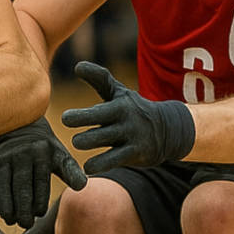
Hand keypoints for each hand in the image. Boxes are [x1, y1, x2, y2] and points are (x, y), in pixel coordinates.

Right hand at [0, 117, 86, 227]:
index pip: (39, 181)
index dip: (38, 200)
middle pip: (20, 185)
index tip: (40, 214)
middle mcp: (20, 154)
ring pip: (1, 184)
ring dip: (5, 205)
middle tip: (25, 224)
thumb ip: (71, 171)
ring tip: (10, 220)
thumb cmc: (46, 150)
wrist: (21, 128)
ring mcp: (3, 159)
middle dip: (21, 207)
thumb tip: (81, 186)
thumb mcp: (61, 156)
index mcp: (40, 153)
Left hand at [62, 61, 194, 174]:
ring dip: (90, 149)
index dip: (80, 116)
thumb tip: (77, 65)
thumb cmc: (132, 108)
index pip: (98, 111)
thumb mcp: (118, 92)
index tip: (65, 119)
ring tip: (79, 147)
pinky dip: (98, 165)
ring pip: (106, 149)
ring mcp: (131, 139)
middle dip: (84, 138)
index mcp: (119, 106)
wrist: (168, 129)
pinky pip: (113, 162)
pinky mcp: (135, 155)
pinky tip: (86, 168)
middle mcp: (125, 123)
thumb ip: (98, 79)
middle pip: (100, 133)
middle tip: (75, 140)